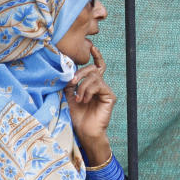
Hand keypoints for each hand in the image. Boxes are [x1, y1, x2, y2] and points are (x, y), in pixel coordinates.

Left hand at [67, 45, 115, 164]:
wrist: (84, 131)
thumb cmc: (76, 116)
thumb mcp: (69, 96)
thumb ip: (70, 83)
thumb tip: (68, 71)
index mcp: (91, 85)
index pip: (96, 67)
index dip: (96, 56)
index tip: (92, 47)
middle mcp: (100, 86)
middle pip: (93, 69)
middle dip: (81, 73)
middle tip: (71, 81)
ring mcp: (106, 91)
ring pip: (95, 77)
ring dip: (82, 86)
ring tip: (78, 98)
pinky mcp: (110, 96)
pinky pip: (99, 85)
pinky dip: (89, 91)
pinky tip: (84, 100)